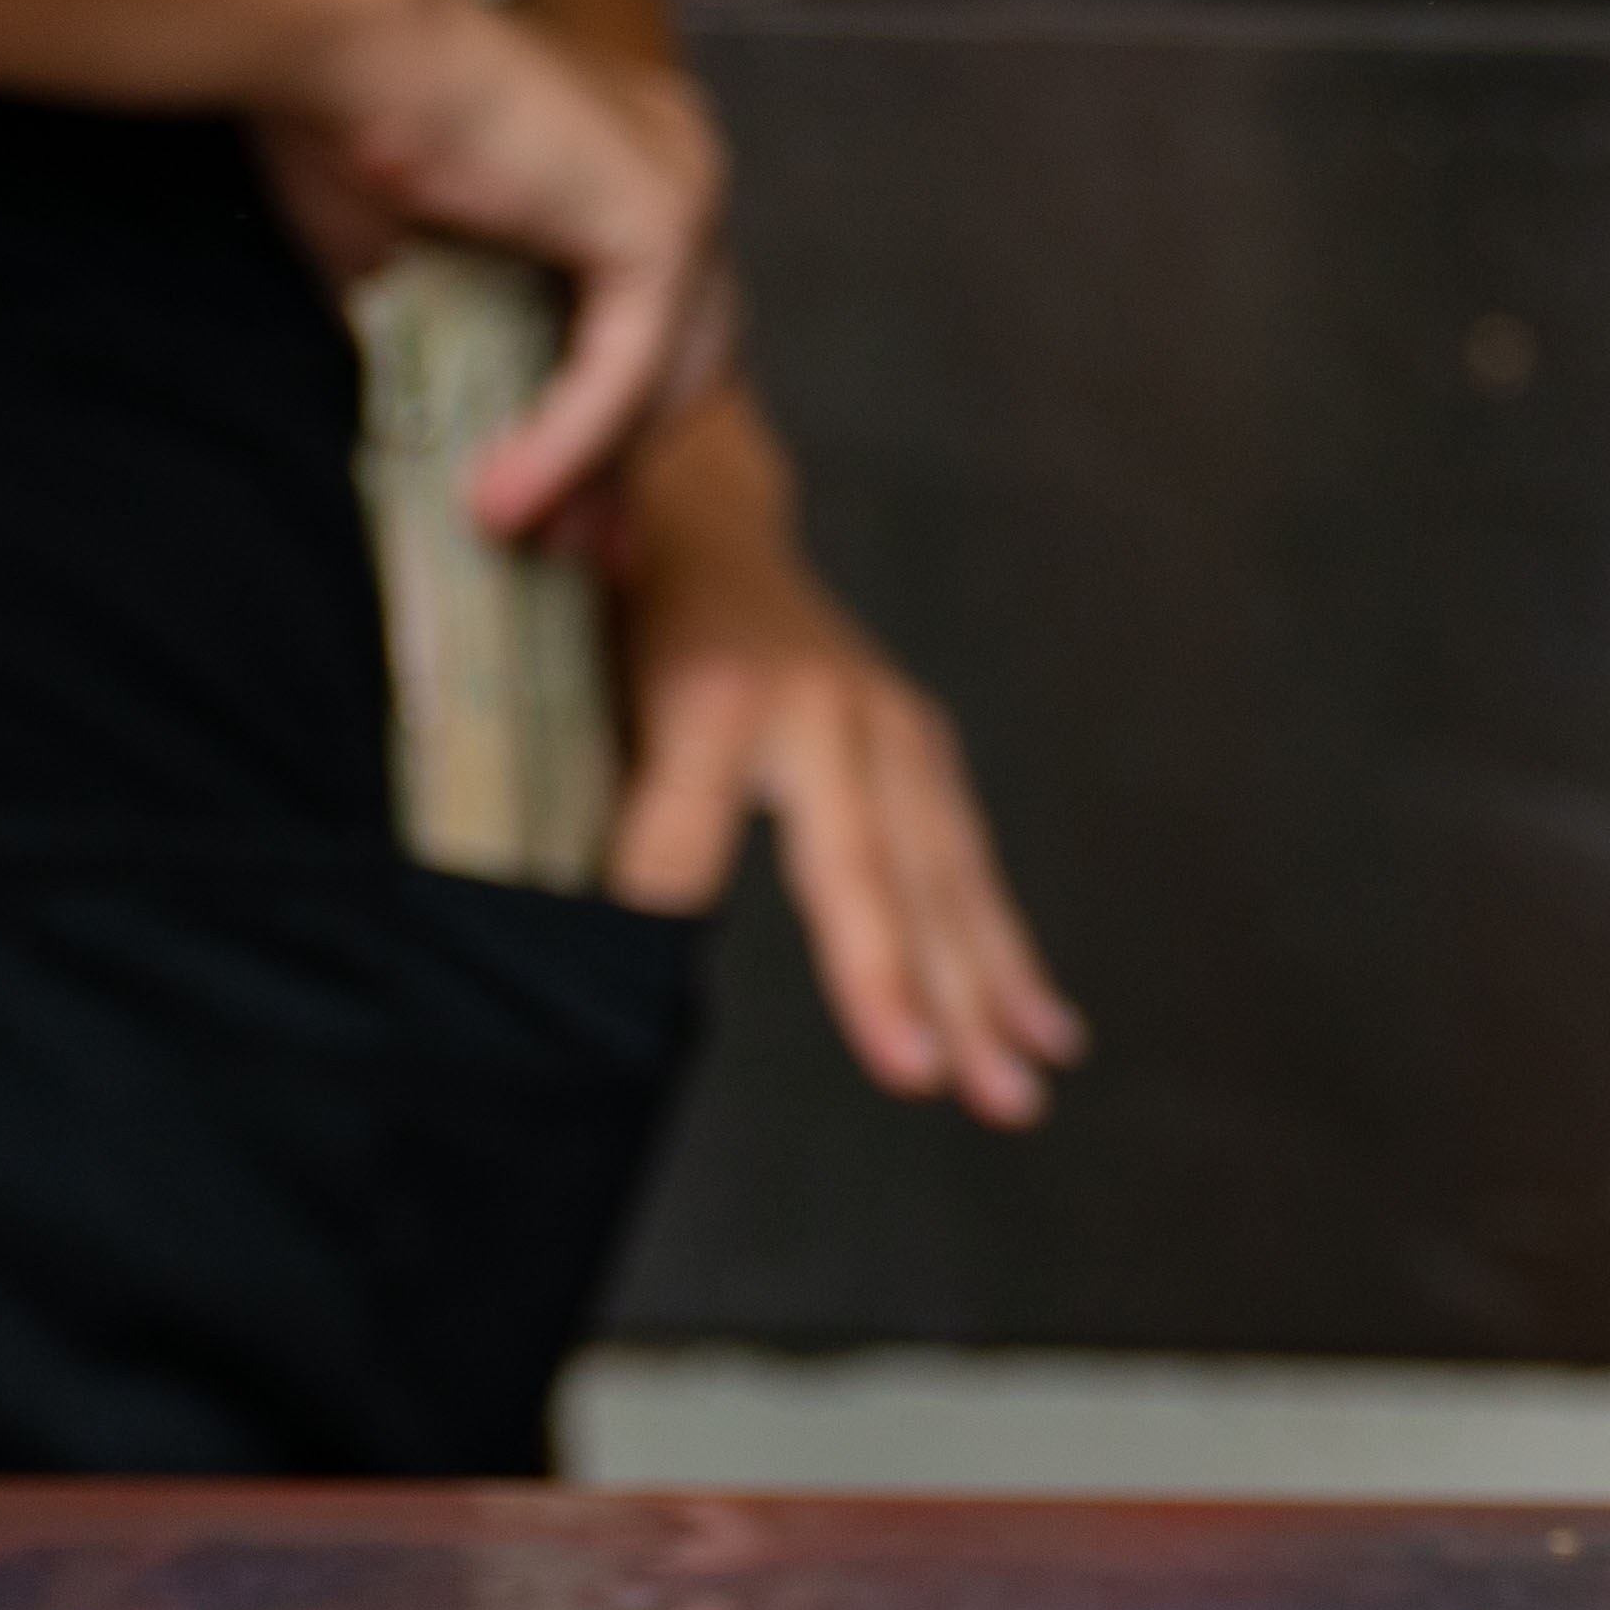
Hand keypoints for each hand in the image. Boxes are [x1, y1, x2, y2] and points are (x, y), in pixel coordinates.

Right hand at [263, 0, 734, 539]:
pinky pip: (623, 369)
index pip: (664, 317)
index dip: (623, 422)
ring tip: (527, 539)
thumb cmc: (340, 119)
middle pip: (686, 356)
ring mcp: (686, 187)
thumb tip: (484, 452)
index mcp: (641, 156)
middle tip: (576, 552)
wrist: (324, 39)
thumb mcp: (423, 264)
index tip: (580, 511)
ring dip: (597, 470)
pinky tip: (507, 503)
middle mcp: (684, 164)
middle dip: (628, 464)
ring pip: (665, 375)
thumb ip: (478, 345)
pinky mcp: (659, 222)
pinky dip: (568, 444)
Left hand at [606, 398, 1085, 1126]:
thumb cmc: (611, 617)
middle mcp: (820, 705)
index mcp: (708, 688)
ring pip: (939, 877)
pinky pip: (968, 866)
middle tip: (922, 1079)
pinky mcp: (923, 747)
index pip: (681, 831)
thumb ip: (594, 796)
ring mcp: (889, 723)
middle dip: (895, 980)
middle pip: (861, 863)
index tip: (647, 1004)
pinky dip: (1008, 956)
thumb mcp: (564, 684)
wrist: (701, 516)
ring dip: (983, 994)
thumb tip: (590, 934)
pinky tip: (1046, 1034)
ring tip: (1013, 1094)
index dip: (665, 895)